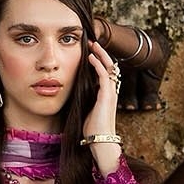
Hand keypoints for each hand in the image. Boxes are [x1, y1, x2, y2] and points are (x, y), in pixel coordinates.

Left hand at [82, 40, 121, 171]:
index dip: (99, 61)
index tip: (89, 52)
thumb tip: (72, 93)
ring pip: (110, 66)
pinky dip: (98, 64)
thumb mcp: (85, 110)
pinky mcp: (107, 95)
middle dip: (101, 53)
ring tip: (92, 44)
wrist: (100, 141)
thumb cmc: (92, 130)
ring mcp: (111, 92)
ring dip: (100, 54)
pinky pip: (105, 75)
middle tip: (92, 42)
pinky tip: (90, 57)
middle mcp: (111, 91)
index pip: (106, 72)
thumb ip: (83, 99)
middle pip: (110, 65)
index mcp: (106, 94)